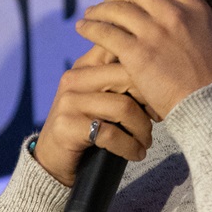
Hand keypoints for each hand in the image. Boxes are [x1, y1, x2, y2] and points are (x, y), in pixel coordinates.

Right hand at [34, 47, 153, 186]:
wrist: (53, 162)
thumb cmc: (87, 128)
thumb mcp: (100, 97)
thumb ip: (118, 79)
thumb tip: (158, 70)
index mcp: (85, 65)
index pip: (119, 49)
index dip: (146, 70)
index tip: (158, 93)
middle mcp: (74, 78)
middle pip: (128, 76)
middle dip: (150, 101)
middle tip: (157, 119)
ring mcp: (69, 102)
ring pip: (124, 107)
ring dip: (142, 129)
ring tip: (146, 141)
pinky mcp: (67, 126)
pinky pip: (111, 134)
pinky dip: (130, 146)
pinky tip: (136, 153)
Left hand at [74, 0, 211, 120]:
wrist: (207, 106)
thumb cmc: (209, 77)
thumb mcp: (209, 35)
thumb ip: (192, 16)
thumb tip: (173, 2)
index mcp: (195, 7)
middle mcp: (175, 14)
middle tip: (109, 0)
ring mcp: (155, 33)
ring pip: (116, 8)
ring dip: (99, 9)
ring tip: (90, 14)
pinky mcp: (137, 54)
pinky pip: (105, 33)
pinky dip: (90, 28)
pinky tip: (83, 28)